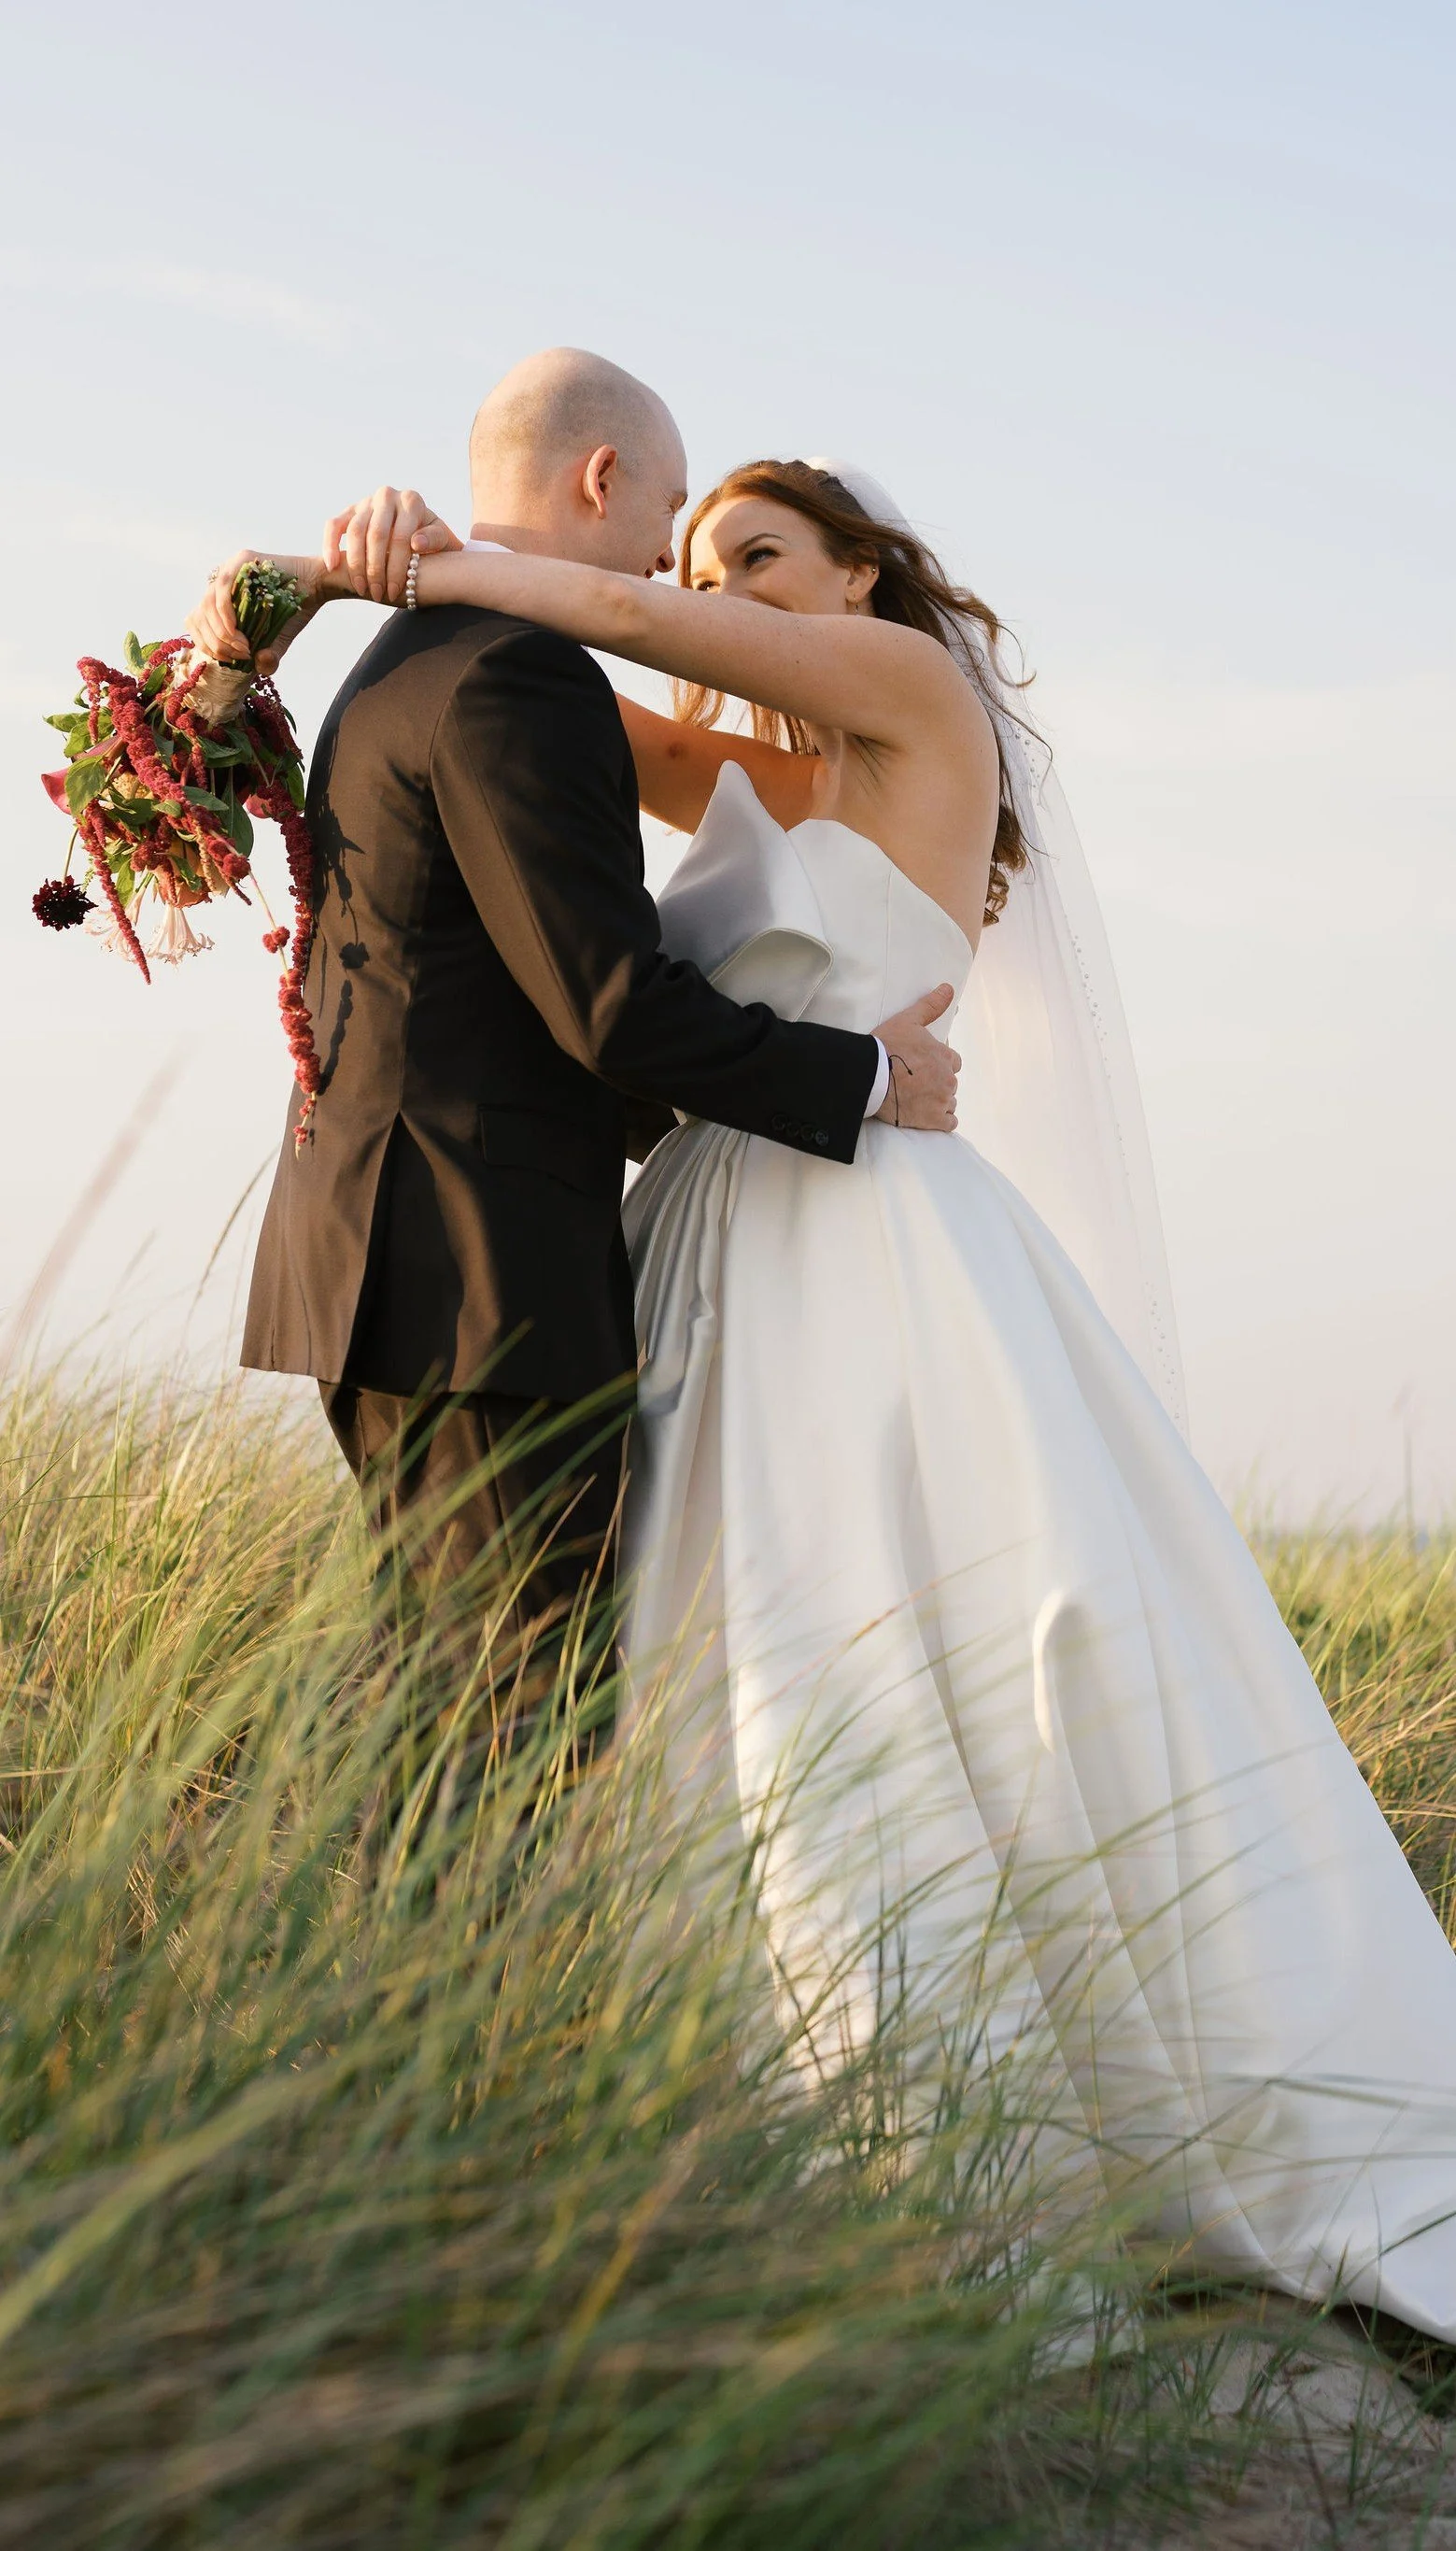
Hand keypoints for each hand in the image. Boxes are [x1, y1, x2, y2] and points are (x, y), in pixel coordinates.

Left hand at [186, 548, 339, 675]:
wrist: (317, 587)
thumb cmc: (295, 613)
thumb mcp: (277, 642)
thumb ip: (266, 657)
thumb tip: (257, 665)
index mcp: (222, 599)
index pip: (197, 620)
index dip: (206, 643)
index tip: (227, 659)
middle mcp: (221, 582)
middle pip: (198, 614)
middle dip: (216, 642)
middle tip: (240, 656)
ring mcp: (229, 568)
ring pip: (206, 604)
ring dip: (222, 632)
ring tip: (244, 647)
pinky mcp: (241, 561)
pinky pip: (221, 589)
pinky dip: (225, 615)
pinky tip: (238, 631)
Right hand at [322, 486, 462, 604]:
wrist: (417, 532)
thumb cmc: (433, 543)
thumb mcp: (442, 541)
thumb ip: (435, 539)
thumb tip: (417, 543)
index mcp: (412, 501)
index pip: (401, 537)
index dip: (396, 567)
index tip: (394, 592)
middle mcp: (387, 495)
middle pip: (376, 534)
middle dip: (375, 569)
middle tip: (377, 595)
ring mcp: (366, 501)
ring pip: (354, 531)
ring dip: (355, 563)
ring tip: (361, 588)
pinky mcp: (349, 510)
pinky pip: (334, 525)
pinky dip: (330, 544)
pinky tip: (332, 566)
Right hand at [872, 984, 960, 1130]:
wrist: (869, 1076)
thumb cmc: (886, 1046)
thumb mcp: (908, 1020)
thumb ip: (931, 1005)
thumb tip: (948, 988)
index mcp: (945, 1056)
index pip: (953, 1062)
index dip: (939, 1064)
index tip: (923, 1067)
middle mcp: (948, 1079)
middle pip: (950, 1083)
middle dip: (937, 1083)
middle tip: (915, 1083)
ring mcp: (941, 1100)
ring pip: (949, 1102)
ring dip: (937, 1101)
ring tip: (916, 1099)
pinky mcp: (933, 1120)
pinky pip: (948, 1123)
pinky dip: (940, 1120)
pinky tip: (926, 1115)